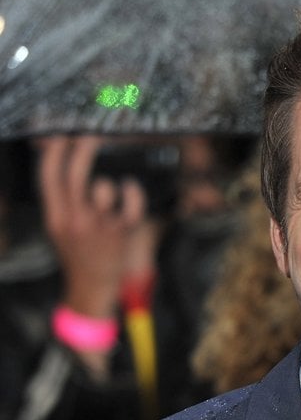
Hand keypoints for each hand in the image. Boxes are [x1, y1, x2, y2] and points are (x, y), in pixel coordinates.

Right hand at [37, 135, 149, 317]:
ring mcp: (98, 227)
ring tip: (114, 171)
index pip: (48, 177)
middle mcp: (74, 219)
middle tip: (92, 135)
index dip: (54, 151)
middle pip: (75, 177)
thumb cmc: (78, 251)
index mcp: (55, 215)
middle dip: (83, 150)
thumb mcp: (57, 226)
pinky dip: (133, 192)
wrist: (91, 285)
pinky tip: (131, 186)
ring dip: (108, 177)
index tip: (61, 133)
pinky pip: (130, 208)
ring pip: (102, 190)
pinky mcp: (121, 234)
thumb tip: (59, 165)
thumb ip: (58, 198)